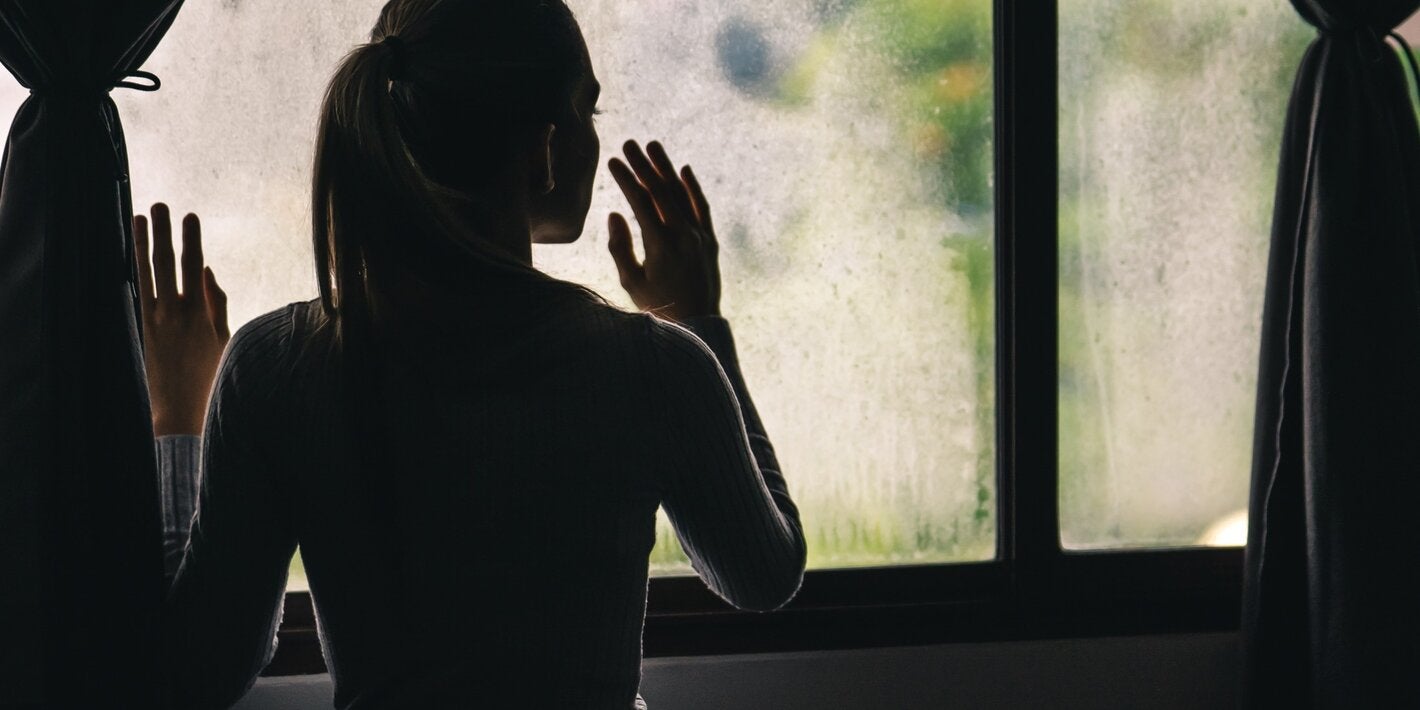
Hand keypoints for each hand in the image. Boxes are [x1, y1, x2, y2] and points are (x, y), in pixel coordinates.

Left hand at [135, 204, 229, 436]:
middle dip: (164, 233)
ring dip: (142, 245)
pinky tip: (130, 255)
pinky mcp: (140, 329)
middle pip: (166, 264)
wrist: (180, 410)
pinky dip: (133, 270)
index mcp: (199, 314)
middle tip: (160, 206)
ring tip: (140, 220)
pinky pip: (135, 292)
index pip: (193, 267)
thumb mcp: (224, 339)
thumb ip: (216, 303)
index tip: (190, 216)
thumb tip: (206, 271)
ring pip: (145, 274)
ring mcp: (153, 320)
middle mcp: (173, 312)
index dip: (191, 240)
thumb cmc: (210, 377)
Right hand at [607, 140, 721, 322]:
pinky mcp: (710, 241)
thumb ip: (621, 248)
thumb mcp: (631, 282)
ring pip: (681, 194)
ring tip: (653, 147)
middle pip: (661, 191)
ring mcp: (699, 237)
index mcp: (659, 245)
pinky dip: (693, 188)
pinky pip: (702, 207)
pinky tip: (684, 170)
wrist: (697, 325)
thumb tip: (614, 214)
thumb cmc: (658, 306)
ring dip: (666, 168)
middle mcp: (682, 236)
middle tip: (629, 144)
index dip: (626, 179)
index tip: (614, 162)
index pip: (640, 202)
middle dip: (643, 165)